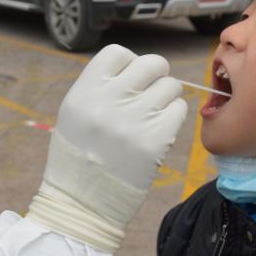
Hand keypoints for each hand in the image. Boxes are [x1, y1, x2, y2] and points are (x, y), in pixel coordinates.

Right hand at [26, 45, 187, 252]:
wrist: (82, 202)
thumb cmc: (80, 154)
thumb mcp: (75, 111)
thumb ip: (102, 85)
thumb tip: (137, 66)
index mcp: (85, 91)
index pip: (119, 53)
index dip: (128, 64)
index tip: (128, 82)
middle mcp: (109, 101)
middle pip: (151, 63)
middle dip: (155, 76)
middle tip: (149, 94)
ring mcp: (134, 120)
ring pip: (171, 85)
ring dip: (166, 98)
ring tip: (152, 116)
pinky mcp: (155, 141)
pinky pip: (179, 109)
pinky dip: (173, 116)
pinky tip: (159, 129)